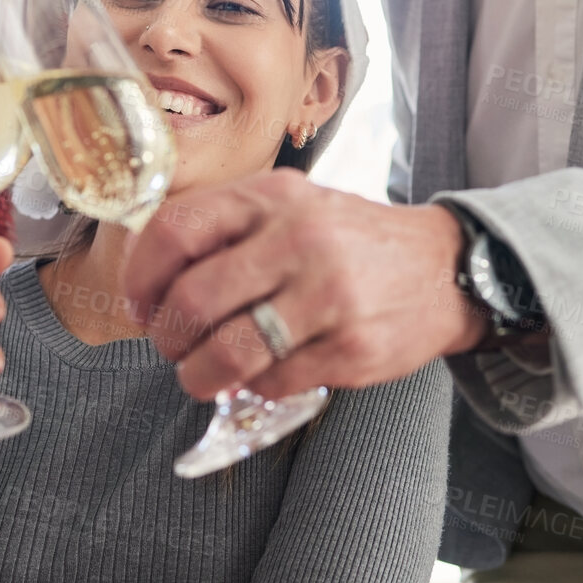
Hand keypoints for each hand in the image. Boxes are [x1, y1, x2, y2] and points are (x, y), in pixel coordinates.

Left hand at [121, 168, 485, 399]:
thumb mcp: (289, 206)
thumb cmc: (348, 239)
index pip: (176, 230)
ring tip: (199, 374)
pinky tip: (263, 372)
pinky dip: (254, 385)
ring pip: (228, 352)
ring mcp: (328, 295)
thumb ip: (226, 229)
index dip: (142, 276)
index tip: (139, 303)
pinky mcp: (352, 347)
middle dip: (166, 337)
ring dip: (198, 375)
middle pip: (193, 300)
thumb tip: (151, 278)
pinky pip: (273, 381)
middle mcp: (298, 239)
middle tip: (169, 346)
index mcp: (271, 197)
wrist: (443, 266)